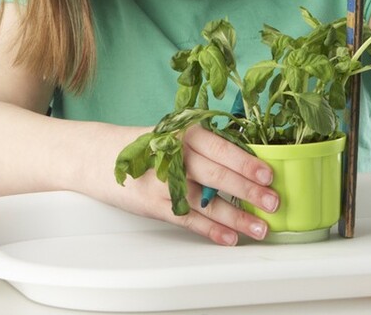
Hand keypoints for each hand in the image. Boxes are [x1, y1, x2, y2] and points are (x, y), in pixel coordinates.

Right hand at [112, 126, 278, 246]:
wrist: (97, 156)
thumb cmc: (143, 145)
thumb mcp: (172, 134)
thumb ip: (204, 146)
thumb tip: (248, 163)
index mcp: (181, 132)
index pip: (219, 147)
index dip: (245, 161)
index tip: (268, 174)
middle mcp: (172, 156)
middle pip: (215, 174)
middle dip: (247, 190)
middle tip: (272, 202)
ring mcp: (161, 182)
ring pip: (204, 201)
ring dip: (235, 216)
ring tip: (259, 227)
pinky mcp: (153, 204)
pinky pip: (187, 219)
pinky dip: (210, 230)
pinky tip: (229, 237)